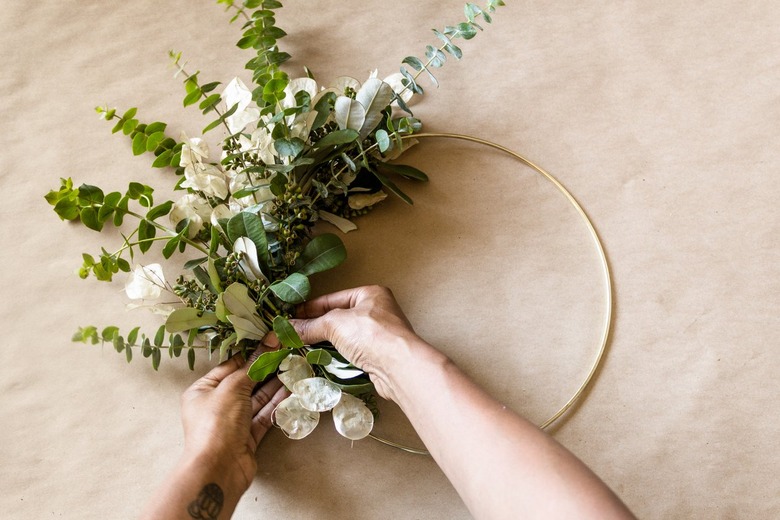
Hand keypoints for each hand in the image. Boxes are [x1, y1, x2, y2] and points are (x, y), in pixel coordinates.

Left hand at [179, 341, 288, 492]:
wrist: (218, 469)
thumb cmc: (217, 422)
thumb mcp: (233, 387)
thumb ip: (254, 365)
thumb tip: (271, 339)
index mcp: (202, 390)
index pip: (229, 366)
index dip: (251, 354)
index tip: (272, 342)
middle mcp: (216, 405)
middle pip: (245, 382)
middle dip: (266, 369)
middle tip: (288, 354)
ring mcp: (233, 422)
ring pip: (256, 399)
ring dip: (274, 385)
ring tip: (294, 368)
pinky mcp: (247, 437)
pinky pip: (263, 415)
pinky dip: (276, 404)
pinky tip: (291, 390)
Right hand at [292, 285, 431, 399]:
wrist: (398, 366)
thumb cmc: (370, 334)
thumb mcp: (335, 324)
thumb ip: (311, 326)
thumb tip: (287, 327)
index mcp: (370, 294)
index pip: (333, 298)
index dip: (310, 308)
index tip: (291, 316)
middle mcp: (377, 311)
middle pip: (339, 318)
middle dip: (318, 327)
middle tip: (294, 334)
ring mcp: (379, 334)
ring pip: (346, 337)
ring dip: (327, 343)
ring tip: (303, 348)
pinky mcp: (379, 355)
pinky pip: (353, 353)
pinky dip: (339, 356)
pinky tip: (324, 361)